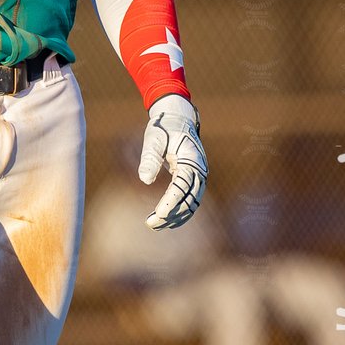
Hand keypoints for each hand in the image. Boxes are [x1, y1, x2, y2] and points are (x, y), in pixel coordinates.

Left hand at [138, 94, 207, 229]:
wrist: (179, 119)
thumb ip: (150, 157)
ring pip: (192, 204)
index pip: (183, 185)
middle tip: (151, 223)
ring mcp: (200, 177)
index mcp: (191, 159)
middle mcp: (200, 170)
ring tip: (155, 225)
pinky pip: (191, 201)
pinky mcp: (195, 181)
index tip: (159, 214)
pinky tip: (166, 221)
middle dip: (172, 214)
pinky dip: (180, 213)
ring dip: (176, 217)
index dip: (172, 201)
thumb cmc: (164, 127)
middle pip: (190, 199)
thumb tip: (145, 180)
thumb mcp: (154, 138)